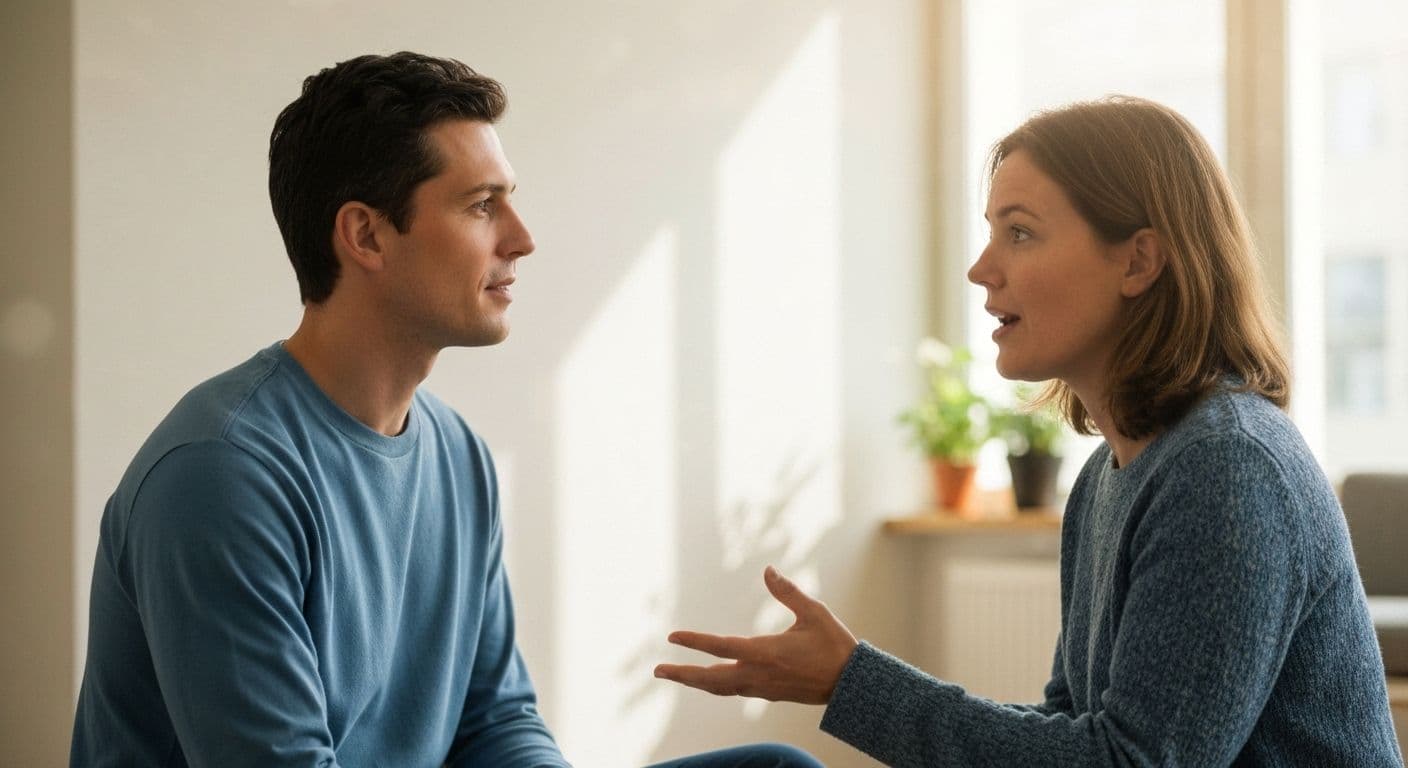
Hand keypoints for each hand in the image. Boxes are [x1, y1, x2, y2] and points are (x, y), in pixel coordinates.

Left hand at [653, 566, 858, 704]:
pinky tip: (710, 680)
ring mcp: (762, 688)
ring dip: (696, 682)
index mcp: (765, 652)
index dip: (694, 641)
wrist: (851, 684)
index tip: (672, 637)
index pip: (720, 647)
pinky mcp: (769, 694)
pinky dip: (716, 686)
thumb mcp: (814, 612)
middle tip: (657, 671)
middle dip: (682, 674)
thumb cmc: (834, 645)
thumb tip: (768, 569)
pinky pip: (734, 691)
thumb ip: (787, 591)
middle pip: (710, 678)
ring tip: (677, 675)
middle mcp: (758, 674)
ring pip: (720, 688)